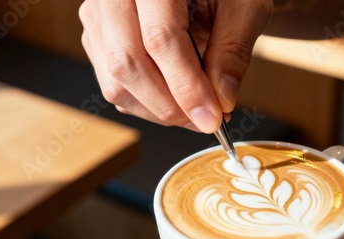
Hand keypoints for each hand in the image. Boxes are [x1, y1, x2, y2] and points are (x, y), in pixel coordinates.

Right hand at [79, 0, 271, 132]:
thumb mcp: (244, 8)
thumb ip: (232, 51)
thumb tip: (221, 102)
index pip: (159, 38)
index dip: (186, 85)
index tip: (212, 117)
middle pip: (127, 63)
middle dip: (169, 106)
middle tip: (205, 121)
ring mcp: (100, 18)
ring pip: (116, 83)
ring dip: (158, 110)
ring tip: (195, 111)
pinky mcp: (99, 40)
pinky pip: (115, 88)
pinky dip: (147, 105)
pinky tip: (176, 101)